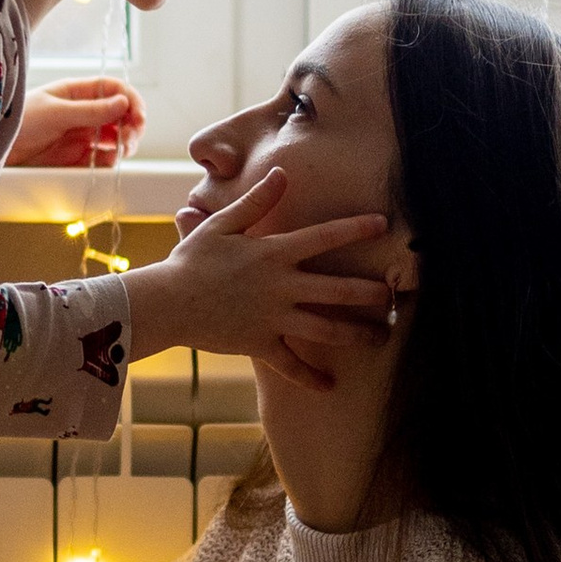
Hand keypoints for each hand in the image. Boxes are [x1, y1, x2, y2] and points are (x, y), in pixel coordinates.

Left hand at [8, 73, 146, 169]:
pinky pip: (102, 157)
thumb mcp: (56, 113)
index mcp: (77, 92)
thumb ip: (90, 110)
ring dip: (124, 144)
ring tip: (121, 151)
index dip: (131, 100)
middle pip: (120, 115)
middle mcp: (83, 112)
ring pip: (115, 137)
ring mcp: (81, 134)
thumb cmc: (18, 121)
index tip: (138, 116)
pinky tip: (109, 161)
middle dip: (131, 125)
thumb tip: (123, 103)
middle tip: (130, 138)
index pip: (114, 90)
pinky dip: (111, 160)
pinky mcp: (77, 156)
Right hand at [125, 169, 393, 390]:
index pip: (325, 237)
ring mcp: (274, 318)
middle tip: (395, 296)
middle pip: (338, 290)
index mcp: (274, 254)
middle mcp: (281, 286)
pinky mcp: (260, 345)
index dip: (357, 229)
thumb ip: (256, 202)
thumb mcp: (221, 225)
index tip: (385, 225)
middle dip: (371, 293)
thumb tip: (283, 175)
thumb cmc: (190, 261)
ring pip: (326, 329)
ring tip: (382, 337)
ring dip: (358, 334)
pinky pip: (291, 365)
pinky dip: (311, 378)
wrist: (165, 303)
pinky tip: (330, 386)